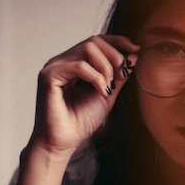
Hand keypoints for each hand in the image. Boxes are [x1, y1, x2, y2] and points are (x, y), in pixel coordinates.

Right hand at [31, 35, 139, 156]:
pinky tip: (102, 92)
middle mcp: (62, 61)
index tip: (136, 49)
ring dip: (105, 68)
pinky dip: (96, 78)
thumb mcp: (108, 94)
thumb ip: (118, 76)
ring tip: (108, 88)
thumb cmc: (80, 122)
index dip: (117, 41)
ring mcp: (54, 67)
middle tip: (122, 75)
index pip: (96, 41)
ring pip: (87, 49)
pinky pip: (79, 66)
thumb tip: (133, 56)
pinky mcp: (48, 76)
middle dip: (114, 56)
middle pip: (93, 41)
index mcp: (73, 63)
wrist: (62, 143)